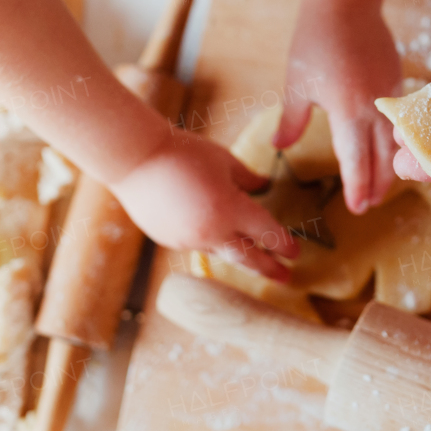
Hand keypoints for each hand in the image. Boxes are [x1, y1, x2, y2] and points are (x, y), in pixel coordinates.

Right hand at [109, 132, 299, 280]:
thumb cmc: (184, 153)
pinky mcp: (170, 241)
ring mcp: (189, 240)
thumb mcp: (224, 160)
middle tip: (286, 277)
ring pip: (221, 252)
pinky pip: (197, 245)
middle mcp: (212, 231)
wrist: (135, 159)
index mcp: (230, 209)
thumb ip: (249, 179)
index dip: (284, 244)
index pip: (267, 233)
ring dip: (239, 255)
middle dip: (269, 269)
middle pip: (248, 258)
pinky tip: (213, 232)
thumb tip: (264, 187)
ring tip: (253, 260)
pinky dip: (210, 240)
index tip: (295, 253)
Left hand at [275, 0, 401, 213]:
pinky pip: (401, 121)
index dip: (357, 187)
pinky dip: (396, 141)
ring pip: (396, 142)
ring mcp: (392, 94)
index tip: (356, 208)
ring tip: (381, 186)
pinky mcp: (399, 81)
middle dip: (377, 185)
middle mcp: (375, 107)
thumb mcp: (296, 83)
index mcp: (348, 110)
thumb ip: (291, 120)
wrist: (346, 0)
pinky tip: (391, 149)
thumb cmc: (316, 40)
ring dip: (389, 166)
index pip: (356, 161)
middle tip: (368, 206)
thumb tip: (278, 147)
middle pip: (383, 158)